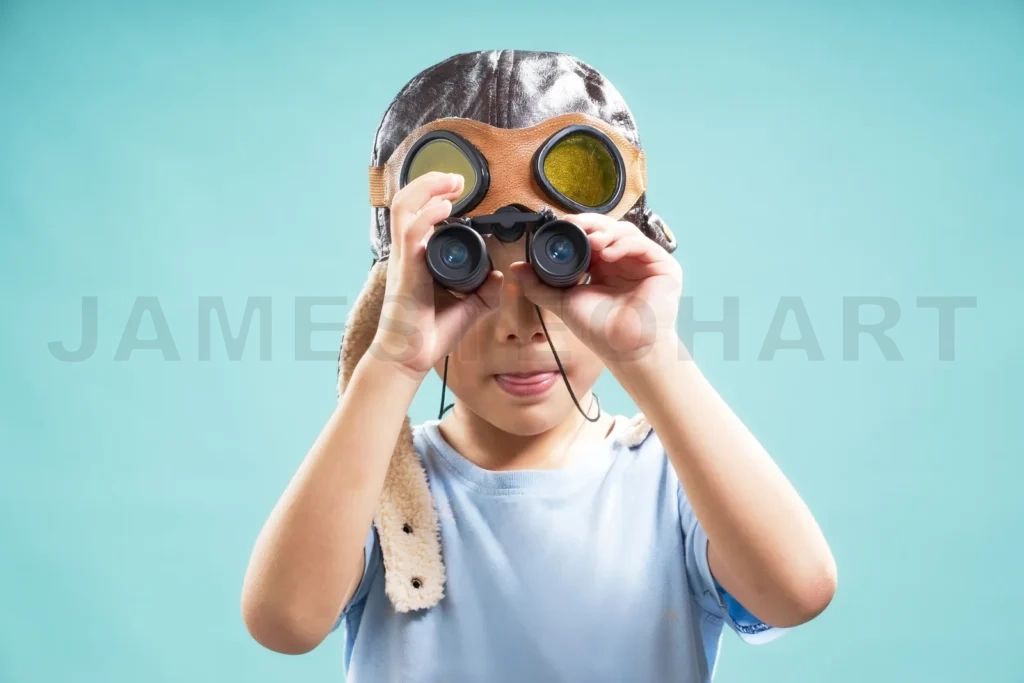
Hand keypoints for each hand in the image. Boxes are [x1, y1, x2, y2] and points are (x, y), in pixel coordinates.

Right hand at [370, 172, 502, 377]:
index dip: (433, 195)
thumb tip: (500, 278)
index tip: (457, 189)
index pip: (418, 214)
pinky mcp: (406, 272)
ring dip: (428, 189)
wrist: (409, 359)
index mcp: (416, 258)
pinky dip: (427, 216)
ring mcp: (403, 260)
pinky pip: (412, 234)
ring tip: (451, 182)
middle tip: (456, 179)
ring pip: (405, 209)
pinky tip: (445, 208)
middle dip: (431, 183)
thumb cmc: (427, 335)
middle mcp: (406, 254)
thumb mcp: (466, 309)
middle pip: (407, 202)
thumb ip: (482, 293)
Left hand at [509, 213, 682, 364]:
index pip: (592, 237)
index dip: (578, 229)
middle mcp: (625, 261)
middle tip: (574, 226)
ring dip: (606, 232)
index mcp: (605, 266)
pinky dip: (624, 244)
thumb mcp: (563, 302)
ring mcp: (645, 263)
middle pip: (609, 229)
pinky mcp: (664, 267)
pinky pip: (643, 245)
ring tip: (591, 242)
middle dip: (590, 225)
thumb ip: (540, 286)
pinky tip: (608, 253)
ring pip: (625, 232)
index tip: (560, 226)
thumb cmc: (601, 331)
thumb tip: (517, 269)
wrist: (624, 350)